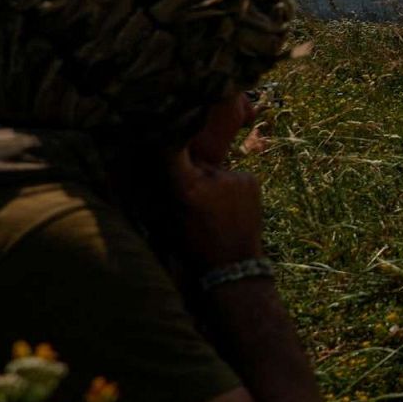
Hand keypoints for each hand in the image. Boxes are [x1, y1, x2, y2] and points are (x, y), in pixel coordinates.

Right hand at [167, 144, 265, 267]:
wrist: (232, 265)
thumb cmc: (192, 247)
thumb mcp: (167, 220)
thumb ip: (163, 189)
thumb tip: (152, 161)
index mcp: (189, 188)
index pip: (173, 151)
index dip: (168, 141)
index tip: (164, 135)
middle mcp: (214, 177)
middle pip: (196, 159)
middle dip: (192, 170)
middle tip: (194, 196)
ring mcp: (235, 177)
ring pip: (214, 168)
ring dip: (211, 179)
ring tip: (213, 207)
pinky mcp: (250, 179)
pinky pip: (232, 175)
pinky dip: (228, 185)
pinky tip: (228, 207)